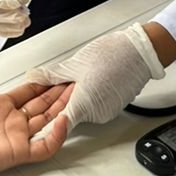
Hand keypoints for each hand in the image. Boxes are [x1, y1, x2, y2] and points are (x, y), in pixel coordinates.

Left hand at [0, 57, 71, 175]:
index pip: (27, 93)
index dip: (41, 84)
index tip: (53, 74)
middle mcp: (10, 122)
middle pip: (42, 105)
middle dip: (57, 93)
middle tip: (72, 81)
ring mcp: (16, 137)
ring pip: (48, 121)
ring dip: (62, 107)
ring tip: (75, 93)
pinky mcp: (18, 152)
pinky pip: (45, 146)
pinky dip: (57, 136)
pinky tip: (63, 119)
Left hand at [25, 23, 165, 127]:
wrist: (140, 52)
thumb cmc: (113, 56)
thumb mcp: (74, 64)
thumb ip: (51, 76)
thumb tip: (35, 79)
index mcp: (84, 106)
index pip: (59, 123)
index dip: (48, 117)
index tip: (41, 111)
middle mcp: (97, 114)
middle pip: (71, 112)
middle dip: (63, 98)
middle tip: (64, 79)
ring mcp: (108, 111)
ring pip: (84, 106)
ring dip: (78, 94)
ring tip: (83, 75)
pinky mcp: (115, 106)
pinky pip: (97, 103)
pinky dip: (92, 93)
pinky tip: (94, 78)